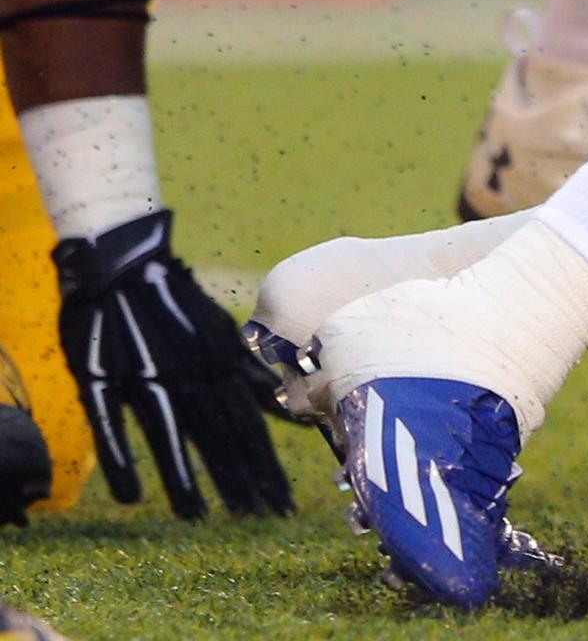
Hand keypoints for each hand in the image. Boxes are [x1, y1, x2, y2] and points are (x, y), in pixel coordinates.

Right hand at [53, 210, 291, 518]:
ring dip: (185, 478)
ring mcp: (144, 377)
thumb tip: (293, 409)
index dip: (266, 463)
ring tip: (198, 517)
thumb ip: (251, 375)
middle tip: (260, 516)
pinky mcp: (100, 379)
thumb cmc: (177, 305)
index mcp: (217, 366)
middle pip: (219, 433)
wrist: (126, 264)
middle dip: (241, 476)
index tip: (283, 502)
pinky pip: (111, 424)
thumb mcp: (222, 338)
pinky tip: (128, 495)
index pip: (249, 423)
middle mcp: (188, 374)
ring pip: (170, 434)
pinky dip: (120, 458)